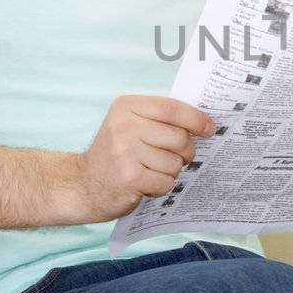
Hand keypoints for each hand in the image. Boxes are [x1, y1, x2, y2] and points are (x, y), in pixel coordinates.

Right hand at [78, 95, 215, 220]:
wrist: (83, 184)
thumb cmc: (115, 154)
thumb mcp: (129, 125)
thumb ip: (159, 119)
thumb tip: (203, 122)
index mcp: (126, 107)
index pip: (172, 109)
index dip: (196, 119)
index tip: (209, 129)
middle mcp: (123, 126)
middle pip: (179, 138)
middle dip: (185, 152)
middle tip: (176, 158)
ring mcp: (125, 152)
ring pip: (175, 163)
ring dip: (171, 172)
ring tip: (152, 171)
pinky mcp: (129, 177)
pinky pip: (165, 182)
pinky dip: (161, 186)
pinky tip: (145, 184)